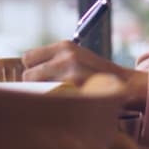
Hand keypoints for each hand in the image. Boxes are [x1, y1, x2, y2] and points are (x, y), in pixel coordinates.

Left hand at [22, 40, 147, 110]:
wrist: (123, 84)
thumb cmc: (94, 72)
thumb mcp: (76, 56)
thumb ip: (53, 59)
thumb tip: (25, 69)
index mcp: (65, 46)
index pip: (28, 58)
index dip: (32, 68)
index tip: (39, 75)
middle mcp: (66, 57)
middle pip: (28, 75)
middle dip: (34, 83)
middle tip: (48, 88)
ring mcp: (70, 75)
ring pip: (36, 89)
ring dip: (42, 94)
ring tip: (56, 95)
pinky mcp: (74, 92)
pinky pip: (49, 100)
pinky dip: (52, 103)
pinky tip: (63, 101)